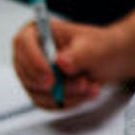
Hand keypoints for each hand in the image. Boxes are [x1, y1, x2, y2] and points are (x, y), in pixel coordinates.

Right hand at [13, 18, 132, 109]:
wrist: (111, 60)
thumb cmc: (102, 47)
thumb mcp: (97, 47)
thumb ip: (79, 54)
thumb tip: (61, 62)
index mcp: (40, 30)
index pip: (23, 43)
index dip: (34, 62)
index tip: (51, 78)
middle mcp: (31, 52)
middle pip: (27, 73)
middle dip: (57, 85)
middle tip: (83, 84)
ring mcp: (33, 73)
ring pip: (38, 92)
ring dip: (67, 94)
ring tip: (91, 86)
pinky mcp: (40, 91)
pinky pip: (47, 103)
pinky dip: (68, 101)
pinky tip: (87, 92)